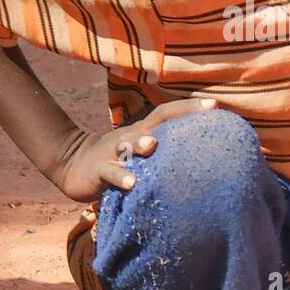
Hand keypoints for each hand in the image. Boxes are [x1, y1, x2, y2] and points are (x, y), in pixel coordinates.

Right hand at [56, 97, 217, 200]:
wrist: (72, 164)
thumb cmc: (118, 161)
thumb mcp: (140, 151)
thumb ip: (164, 152)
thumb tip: (199, 159)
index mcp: (144, 131)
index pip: (169, 113)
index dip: (191, 108)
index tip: (217, 105)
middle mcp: (131, 136)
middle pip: (156, 120)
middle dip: (180, 114)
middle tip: (206, 110)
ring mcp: (113, 152)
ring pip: (128, 144)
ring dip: (140, 143)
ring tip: (153, 146)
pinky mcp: (99, 170)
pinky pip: (110, 172)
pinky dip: (121, 177)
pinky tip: (132, 184)